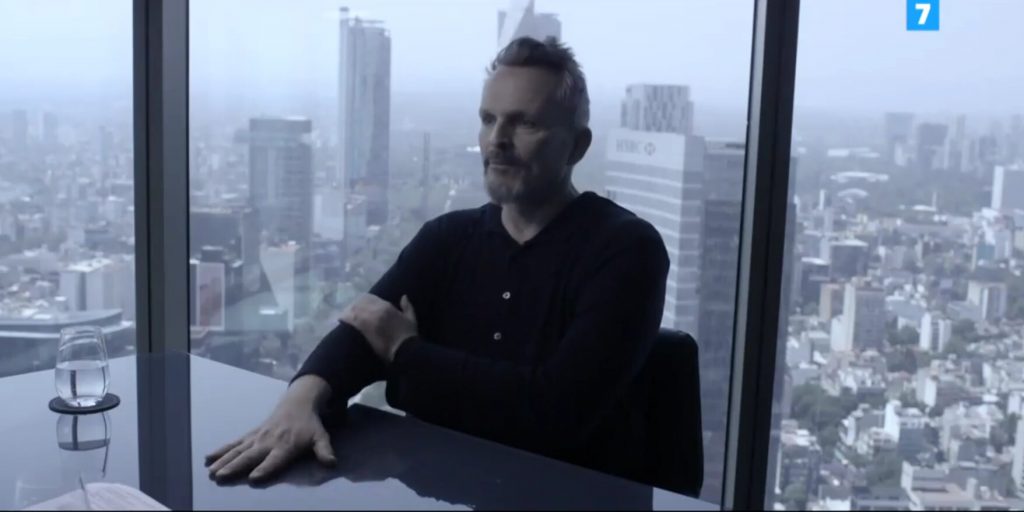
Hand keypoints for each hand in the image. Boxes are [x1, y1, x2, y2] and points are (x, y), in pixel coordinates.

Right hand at [205, 393, 335, 482]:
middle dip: (235, 467)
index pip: (274, 460)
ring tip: (211, 472)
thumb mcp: (321, 437)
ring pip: (238, 451)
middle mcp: (268, 442)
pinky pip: (234, 443)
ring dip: (223, 461)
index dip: (265, 469)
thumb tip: (332, 463)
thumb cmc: (309, 425)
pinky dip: (220, 450)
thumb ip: (324, 451)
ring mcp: (257, 437)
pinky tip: (208, 458)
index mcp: (286, 445)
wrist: (298, 402)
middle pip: (250, 456)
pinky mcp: (250, 435)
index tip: (253, 478)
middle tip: (220, 477)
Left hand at [340, 294, 417, 361]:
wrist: (404, 351)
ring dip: (348, 311)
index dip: (363, 301)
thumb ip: (407, 306)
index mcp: (387, 306)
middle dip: (354, 306)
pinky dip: (345, 319)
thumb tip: (403, 296)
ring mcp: (369, 319)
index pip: (370, 298)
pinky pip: (351, 320)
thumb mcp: (411, 319)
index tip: (359, 304)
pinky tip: (341, 320)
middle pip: (359, 303)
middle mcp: (376, 310)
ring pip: (354, 310)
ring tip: (344, 315)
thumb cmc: (408, 336)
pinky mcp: (363, 329)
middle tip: (350, 311)